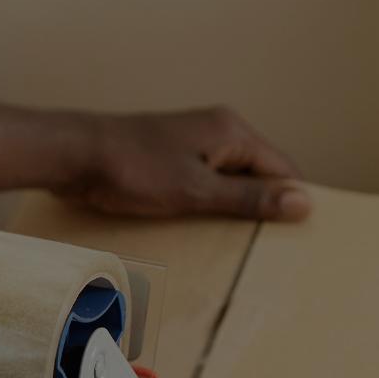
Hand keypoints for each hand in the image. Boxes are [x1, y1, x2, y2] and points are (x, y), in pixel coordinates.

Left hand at [77, 106, 308, 221]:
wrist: (74, 155)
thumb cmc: (132, 169)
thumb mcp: (197, 191)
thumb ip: (250, 199)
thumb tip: (303, 203)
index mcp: (231, 131)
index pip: (282, 169)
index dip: (290, 201)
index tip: (294, 237)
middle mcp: (218, 131)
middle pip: (259, 175)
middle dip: (262, 207)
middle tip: (264, 246)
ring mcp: (195, 144)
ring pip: (233, 181)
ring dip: (234, 209)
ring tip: (234, 241)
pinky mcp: (174, 158)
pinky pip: (208, 183)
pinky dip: (211, 205)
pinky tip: (204, 227)